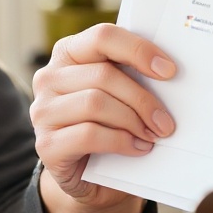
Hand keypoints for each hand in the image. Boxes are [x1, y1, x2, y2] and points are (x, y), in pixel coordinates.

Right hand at [30, 23, 174, 212]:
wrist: (88, 175)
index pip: (103, 37)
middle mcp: (48, 77)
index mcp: (68, 53)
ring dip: (132, 121)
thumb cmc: (109, 126)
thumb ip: (131, 77)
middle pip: (103, 75)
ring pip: (95, 103)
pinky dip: (120, 142)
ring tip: (152, 136)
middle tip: (166, 122)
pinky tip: (137, 149)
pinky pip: (89, 134)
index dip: (138, 50)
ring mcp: (43, 111)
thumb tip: (169, 72)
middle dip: (142, 99)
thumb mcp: (119, 95)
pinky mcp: (45, 144)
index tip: (169, 71)